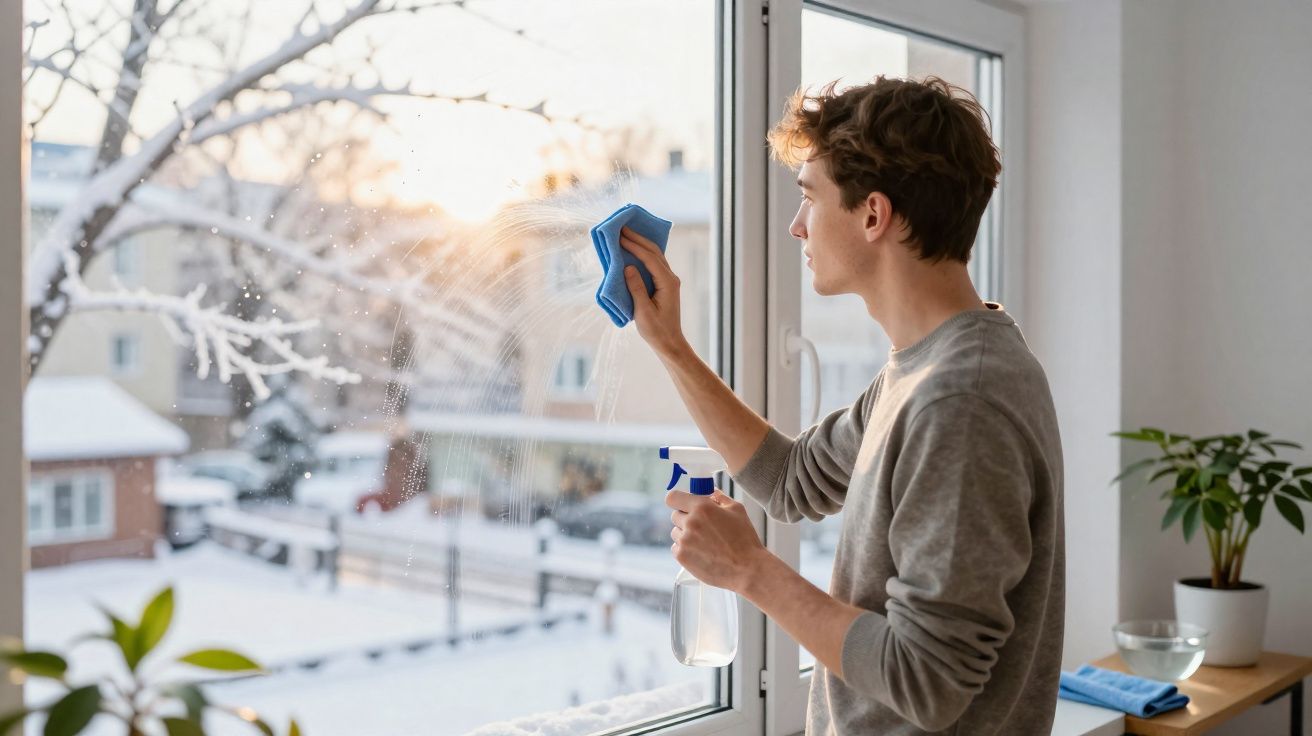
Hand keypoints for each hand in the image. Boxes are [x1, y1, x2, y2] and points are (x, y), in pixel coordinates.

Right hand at [619, 225, 685, 356]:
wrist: (669, 342)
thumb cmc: (656, 330)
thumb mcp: (643, 311)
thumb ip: (636, 288)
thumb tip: (628, 267)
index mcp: (668, 283)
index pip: (650, 258)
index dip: (635, 246)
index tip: (620, 236)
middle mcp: (671, 278)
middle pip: (654, 252)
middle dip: (638, 239)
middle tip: (622, 228)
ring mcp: (669, 280)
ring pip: (655, 256)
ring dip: (640, 244)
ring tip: (625, 234)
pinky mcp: (664, 284)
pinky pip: (653, 264)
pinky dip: (642, 254)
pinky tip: (633, 249)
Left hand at [666, 488, 768, 593]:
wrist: (747, 569)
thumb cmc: (745, 539)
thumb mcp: (737, 510)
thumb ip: (720, 497)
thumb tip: (709, 492)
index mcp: (702, 507)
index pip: (673, 497)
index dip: (677, 500)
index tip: (683, 504)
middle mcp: (690, 522)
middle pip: (675, 515)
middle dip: (686, 518)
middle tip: (702, 526)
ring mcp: (684, 541)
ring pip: (675, 532)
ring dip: (685, 534)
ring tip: (704, 542)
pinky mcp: (682, 557)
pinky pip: (676, 548)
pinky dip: (685, 549)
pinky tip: (701, 552)